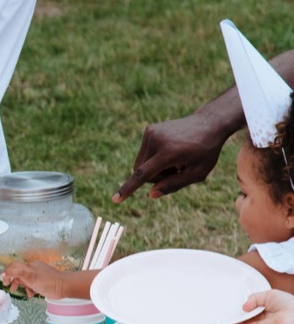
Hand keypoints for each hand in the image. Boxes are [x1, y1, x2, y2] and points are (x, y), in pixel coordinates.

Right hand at [1, 260, 64, 298]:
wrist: (64, 286)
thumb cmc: (47, 282)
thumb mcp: (29, 276)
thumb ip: (16, 272)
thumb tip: (4, 272)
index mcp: (29, 266)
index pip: (14, 266)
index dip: (7, 273)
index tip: (5, 282)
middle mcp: (33, 268)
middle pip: (20, 273)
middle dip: (15, 281)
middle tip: (11, 289)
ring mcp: (39, 273)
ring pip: (27, 279)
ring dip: (24, 286)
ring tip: (27, 293)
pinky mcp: (44, 279)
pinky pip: (34, 282)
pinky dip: (31, 288)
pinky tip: (33, 293)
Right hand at [113, 114, 227, 202]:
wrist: (209, 123)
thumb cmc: (206, 151)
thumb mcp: (198, 172)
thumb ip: (174, 185)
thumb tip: (151, 194)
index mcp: (169, 152)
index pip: (143, 174)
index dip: (128, 188)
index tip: (114, 200)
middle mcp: (157, 140)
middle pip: (140, 171)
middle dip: (154, 176)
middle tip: (175, 170)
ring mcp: (151, 133)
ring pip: (140, 163)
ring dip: (154, 167)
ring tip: (174, 159)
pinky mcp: (149, 130)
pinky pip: (144, 153)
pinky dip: (154, 157)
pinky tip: (171, 150)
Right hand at [217, 290, 293, 323]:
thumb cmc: (289, 306)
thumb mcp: (270, 295)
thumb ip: (254, 298)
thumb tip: (244, 306)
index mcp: (266, 309)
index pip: (250, 308)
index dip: (241, 305)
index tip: (231, 302)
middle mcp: (260, 319)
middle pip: (242, 316)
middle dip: (231, 313)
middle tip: (219, 307)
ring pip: (236, 323)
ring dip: (225, 320)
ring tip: (213, 315)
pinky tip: (217, 323)